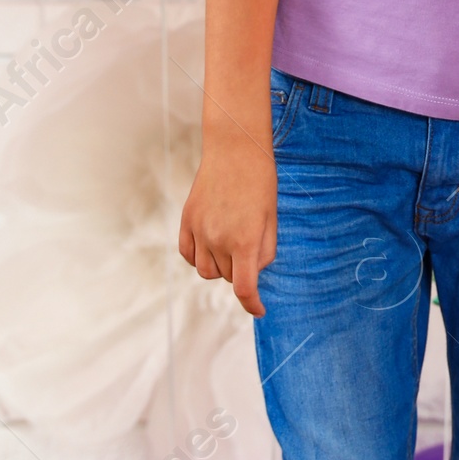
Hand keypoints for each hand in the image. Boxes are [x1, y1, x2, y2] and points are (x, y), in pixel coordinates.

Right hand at [178, 129, 275, 318]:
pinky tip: (211, 246)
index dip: (253, 304)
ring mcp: (199, 231)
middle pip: (226, 277)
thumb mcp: (272, 219)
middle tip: (251, 247)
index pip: (244, 288)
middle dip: (240, 272)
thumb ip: (265, 251)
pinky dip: (199, 258)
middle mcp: (218, 239)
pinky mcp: (186, 221)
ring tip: (231, 246)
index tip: (260, 310)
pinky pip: (188, 255)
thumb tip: (254, 273)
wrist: (235, 150)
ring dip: (220, 268)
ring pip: (206, 271)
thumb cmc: (261, 182)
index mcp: (245, 241)